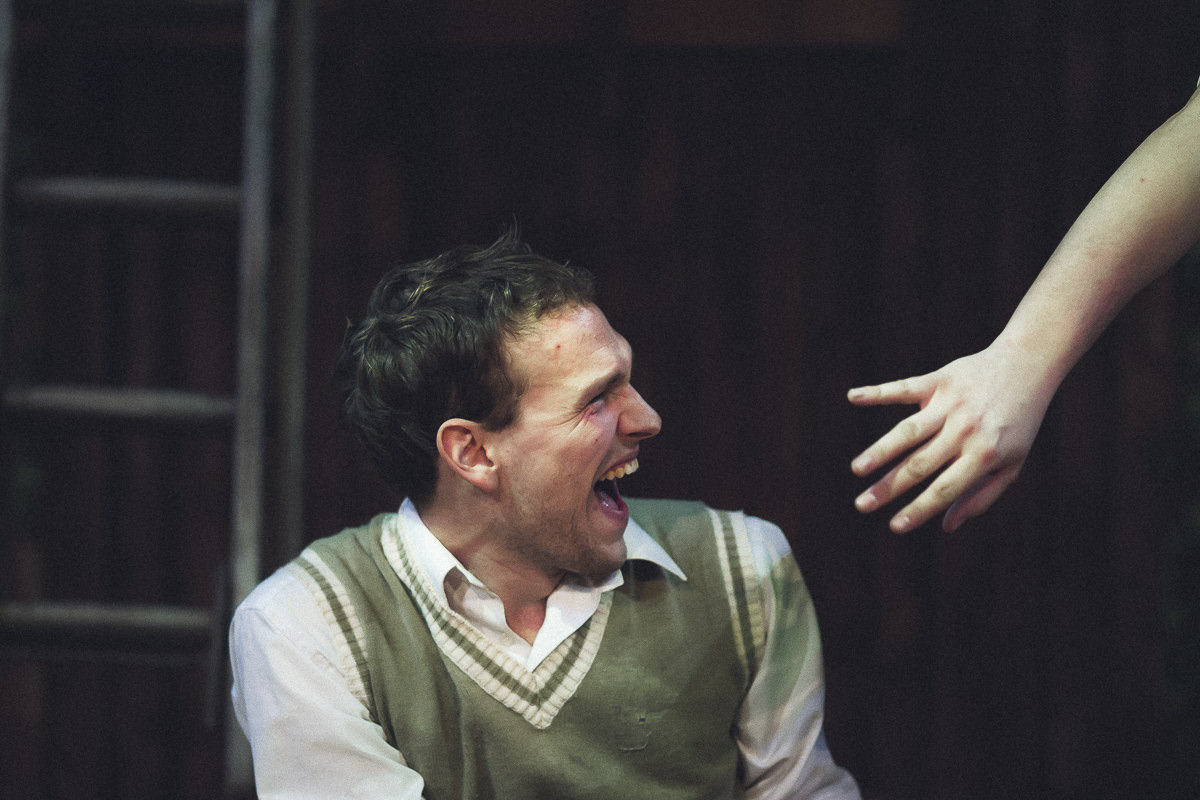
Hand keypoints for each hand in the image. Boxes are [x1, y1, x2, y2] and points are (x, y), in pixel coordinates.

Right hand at [847, 345, 1052, 532]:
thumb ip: (980, 497)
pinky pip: (903, 388)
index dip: (919, 509)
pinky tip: (853, 397)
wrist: (1027, 367)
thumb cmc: (1017, 424)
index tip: (895, 526)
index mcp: (984, 454)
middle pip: (919, 464)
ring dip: (880, 451)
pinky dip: (877, 392)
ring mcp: (950, 404)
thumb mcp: (1011, 464)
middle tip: (861, 505)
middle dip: (889, 487)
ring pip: (907, 432)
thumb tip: (945, 526)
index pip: (945, 489)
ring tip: (858, 469)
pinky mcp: (938, 380)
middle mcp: (965, 430)